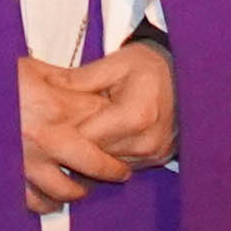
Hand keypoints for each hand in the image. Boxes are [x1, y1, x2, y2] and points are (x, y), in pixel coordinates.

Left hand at [15, 38, 178, 208]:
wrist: (186, 75)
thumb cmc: (149, 66)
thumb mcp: (114, 64)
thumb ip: (79, 80)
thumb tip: (43, 86)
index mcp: (135, 115)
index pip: (87, 136)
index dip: (63, 133)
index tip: (44, 128)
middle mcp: (147, 140)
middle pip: (95, 157)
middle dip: (72, 148)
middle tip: (48, 140)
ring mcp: (154, 153)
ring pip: (107, 166)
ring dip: (89, 156)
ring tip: (70, 143)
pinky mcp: (157, 160)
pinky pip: (123, 165)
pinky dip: (108, 157)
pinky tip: (96, 145)